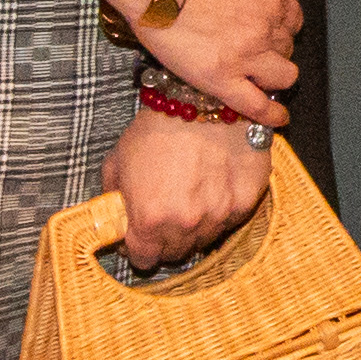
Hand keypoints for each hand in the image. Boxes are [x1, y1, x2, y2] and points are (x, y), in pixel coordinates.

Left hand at [106, 105, 267, 266]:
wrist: (200, 99)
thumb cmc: (155, 129)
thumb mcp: (117, 163)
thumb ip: (114, 202)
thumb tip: (116, 224)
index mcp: (150, 219)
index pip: (144, 260)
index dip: (140, 249)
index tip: (141, 238)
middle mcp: (186, 224)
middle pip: (176, 254)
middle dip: (167, 239)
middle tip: (166, 213)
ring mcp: (219, 215)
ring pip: (205, 240)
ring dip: (195, 226)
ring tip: (191, 195)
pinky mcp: (246, 201)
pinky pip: (230, 221)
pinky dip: (221, 210)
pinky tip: (213, 187)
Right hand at [123, 0, 297, 124]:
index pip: (293, 16)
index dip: (280, 20)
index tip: (269, 23)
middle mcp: (266, 28)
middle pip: (286, 45)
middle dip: (276, 45)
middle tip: (256, 45)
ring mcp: (245, 57)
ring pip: (281, 76)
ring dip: (277, 74)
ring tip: (265, 76)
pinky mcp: (220, 79)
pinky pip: (257, 106)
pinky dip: (272, 114)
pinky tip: (278, 118)